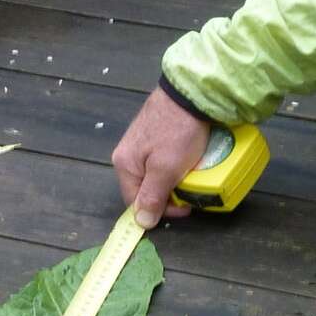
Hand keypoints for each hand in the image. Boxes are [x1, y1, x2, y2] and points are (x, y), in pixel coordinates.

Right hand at [111, 86, 210, 228]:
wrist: (190, 93)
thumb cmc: (177, 132)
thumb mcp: (166, 170)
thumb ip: (153, 196)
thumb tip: (141, 223)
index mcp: (124, 164)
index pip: (135, 202)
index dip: (160, 210)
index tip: (184, 207)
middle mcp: (127, 154)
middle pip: (145, 188)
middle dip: (168, 194)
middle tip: (190, 191)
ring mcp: (141, 142)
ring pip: (156, 174)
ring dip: (174, 180)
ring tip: (191, 175)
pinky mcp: (155, 133)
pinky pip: (163, 159)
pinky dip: (176, 164)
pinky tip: (189, 160)